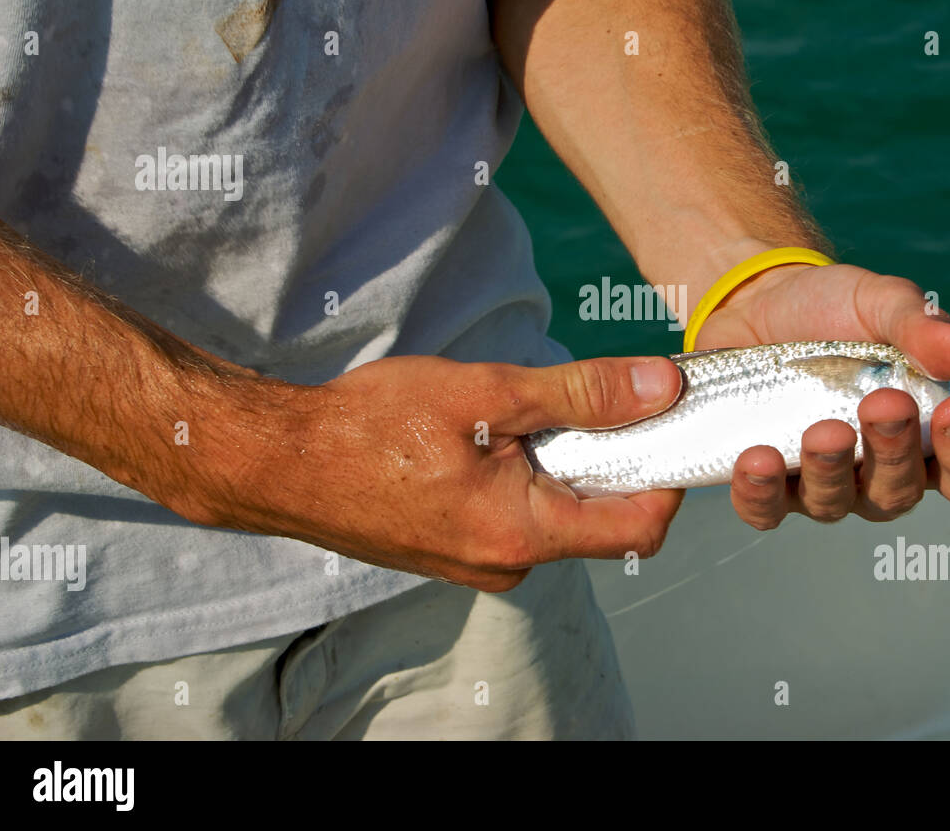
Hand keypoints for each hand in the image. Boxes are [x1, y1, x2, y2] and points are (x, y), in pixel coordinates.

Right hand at [175, 354, 684, 591]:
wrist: (284, 462)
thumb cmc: (370, 425)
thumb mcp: (487, 393)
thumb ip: (582, 394)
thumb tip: (661, 386)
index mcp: (522, 532)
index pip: (641, 523)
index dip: (666, 470)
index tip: (663, 419)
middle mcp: (507, 563)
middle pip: (603, 518)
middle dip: (609, 458)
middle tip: (581, 401)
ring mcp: (481, 563)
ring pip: (560, 514)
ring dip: (561, 463)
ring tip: (513, 417)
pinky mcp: (461, 552)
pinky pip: (521, 518)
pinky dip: (526, 477)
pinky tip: (488, 440)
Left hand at [692, 262, 949, 526]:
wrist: (759, 301)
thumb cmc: (834, 309)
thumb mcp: (882, 302)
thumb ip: (921, 327)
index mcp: (924, 434)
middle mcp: (877, 470)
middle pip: (899, 493)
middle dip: (894, 452)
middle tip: (883, 404)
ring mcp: (821, 482)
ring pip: (834, 504)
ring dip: (829, 471)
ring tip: (821, 430)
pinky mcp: (766, 481)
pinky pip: (765, 509)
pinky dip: (760, 492)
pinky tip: (755, 459)